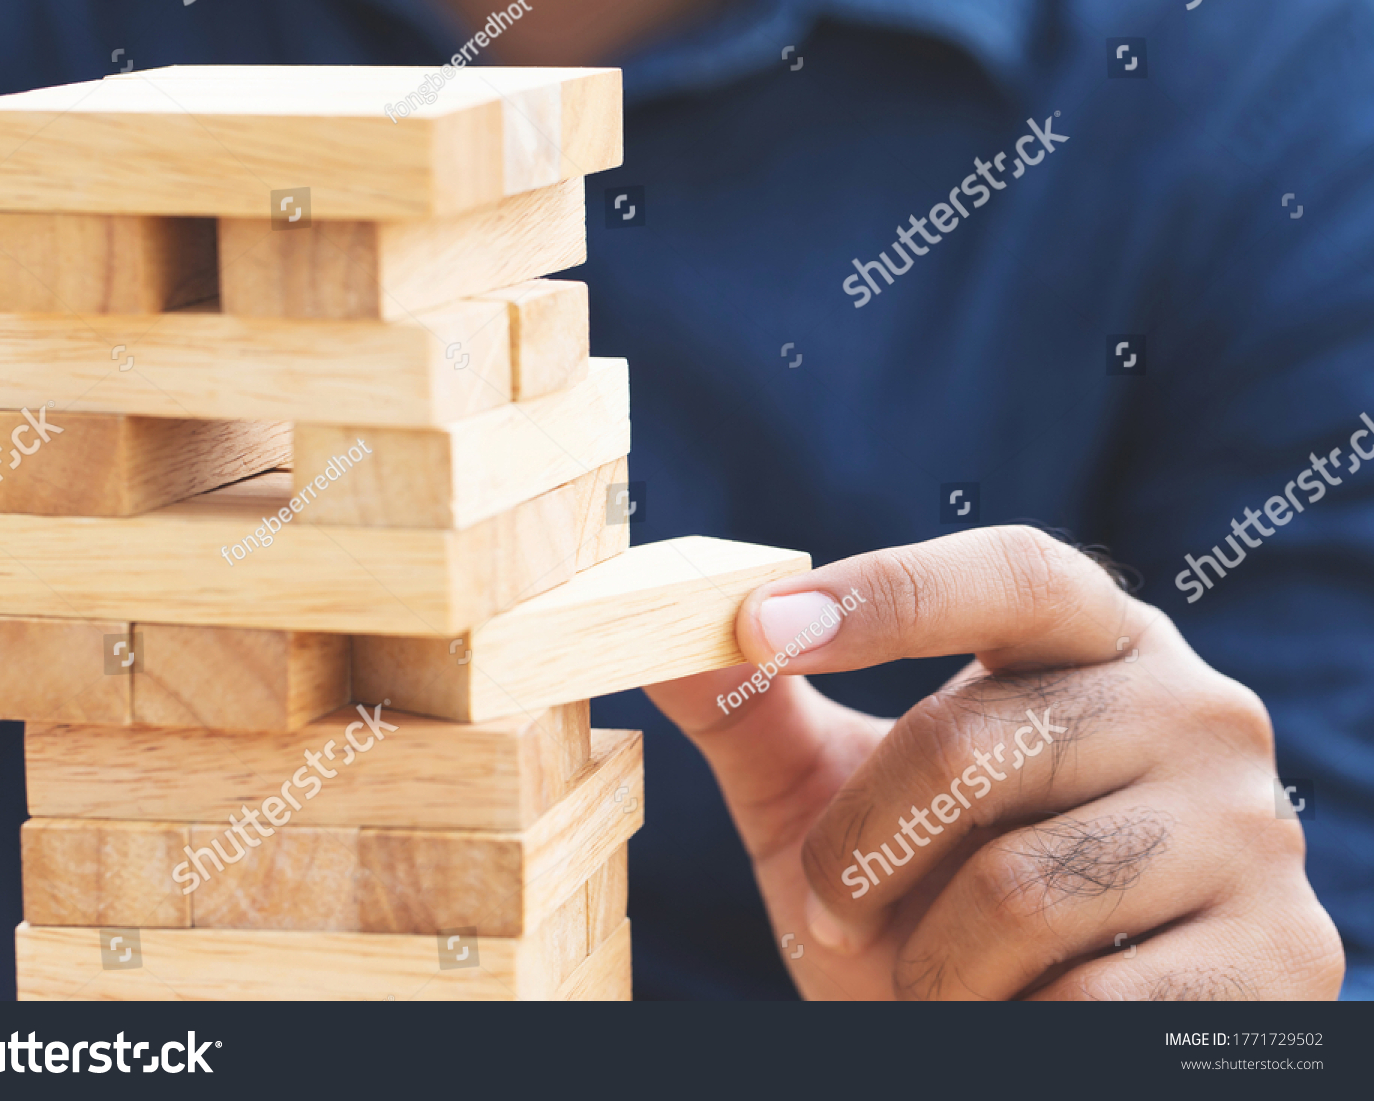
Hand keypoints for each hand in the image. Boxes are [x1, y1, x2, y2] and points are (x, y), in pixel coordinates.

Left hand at [646, 526, 1343, 998]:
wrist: (1034, 1038)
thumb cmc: (930, 902)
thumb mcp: (837, 805)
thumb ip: (757, 713)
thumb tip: (651, 625)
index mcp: (1091, 643)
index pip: (1010, 572)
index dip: (888, 592)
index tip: (760, 626)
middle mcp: (1192, 705)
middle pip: (973, 742)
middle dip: (859, 854)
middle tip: (839, 912)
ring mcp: (1248, 826)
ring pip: (1019, 889)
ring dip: (931, 966)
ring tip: (936, 982)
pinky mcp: (1283, 954)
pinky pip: (1093, 998)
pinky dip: (1011, 1029)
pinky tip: (1021, 1021)